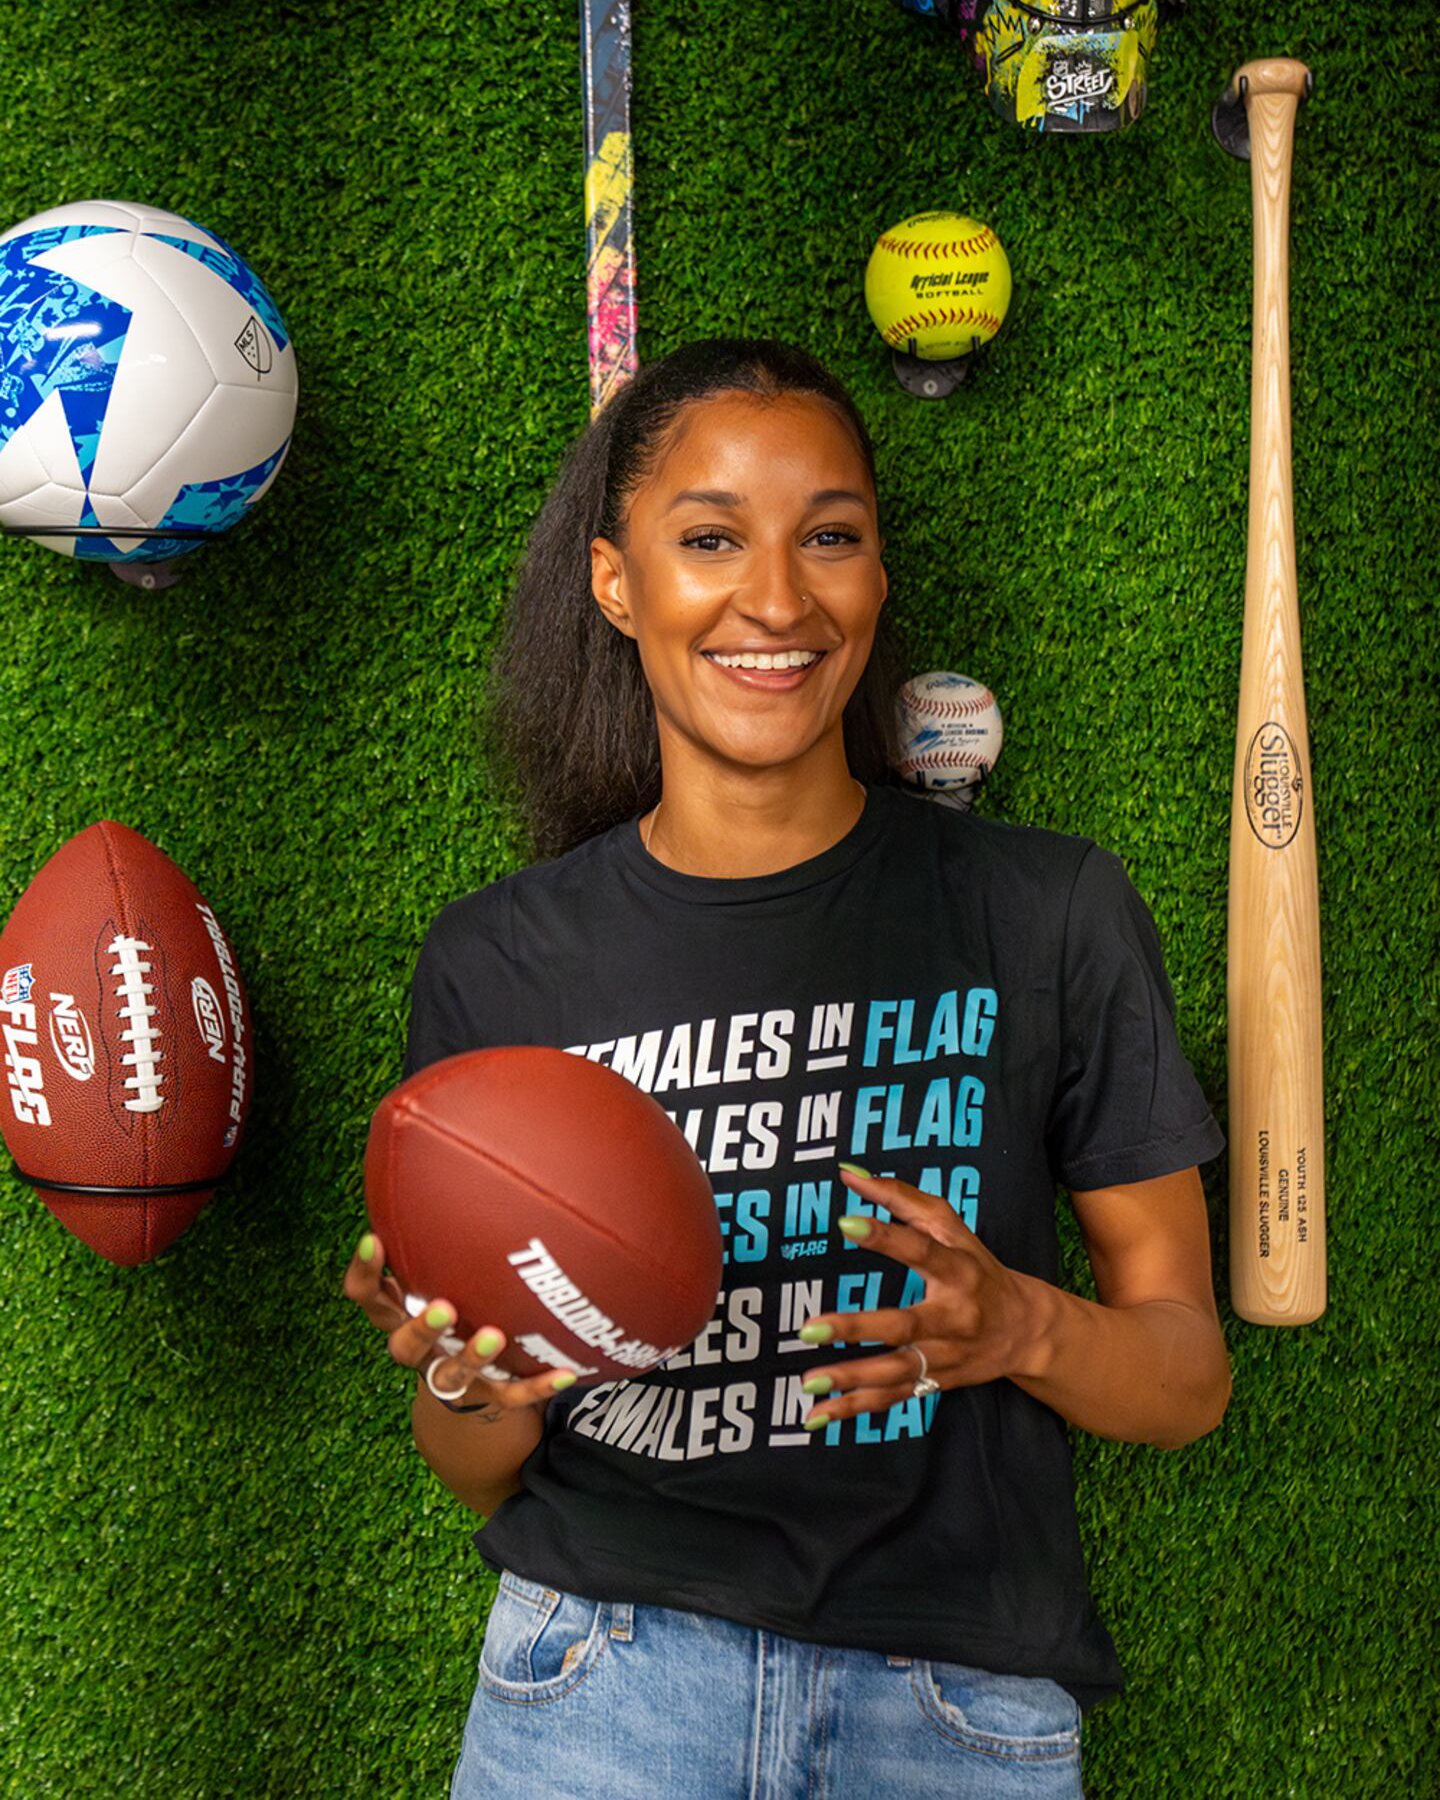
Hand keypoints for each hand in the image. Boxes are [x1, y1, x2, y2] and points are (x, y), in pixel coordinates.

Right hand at [342, 1231, 575, 1417]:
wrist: (472, 1375)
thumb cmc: (456, 1293)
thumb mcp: (444, 1259)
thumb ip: (449, 1214)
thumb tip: (475, 1137)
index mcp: (401, 1309)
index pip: (365, 1294)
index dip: (364, 1271)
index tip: (374, 1239)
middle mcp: (419, 1343)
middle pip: (400, 1345)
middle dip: (419, 1327)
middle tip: (442, 1306)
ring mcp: (449, 1372)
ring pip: (449, 1376)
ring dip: (469, 1359)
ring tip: (493, 1336)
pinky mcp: (488, 1394)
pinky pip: (511, 1395)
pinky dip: (537, 1386)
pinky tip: (568, 1371)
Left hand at [798, 1169, 1047, 1428]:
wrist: (1025, 1330)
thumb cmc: (977, 1268)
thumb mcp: (950, 1226)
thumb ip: (901, 1198)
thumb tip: (849, 1174)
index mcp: (958, 1270)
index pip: (920, 1249)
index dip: (884, 1236)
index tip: (843, 1222)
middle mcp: (954, 1317)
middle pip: (904, 1326)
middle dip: (857, 1329)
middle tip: (810, 1328)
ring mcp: (946, 1356)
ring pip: (896, 1371)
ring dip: (851, 1379)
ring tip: (808, 1381)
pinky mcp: (936, 1382)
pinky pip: (893, 1398)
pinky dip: (855, 1408)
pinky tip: (817, 1415)